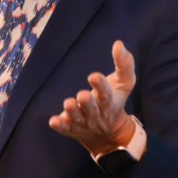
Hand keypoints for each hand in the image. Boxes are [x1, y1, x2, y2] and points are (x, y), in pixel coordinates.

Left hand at [49, 40, 136, 155]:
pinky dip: (60, 125)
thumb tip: (118, 44)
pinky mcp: (71, 128)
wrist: (109, 134)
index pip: (106, 94)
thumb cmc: (115, 100)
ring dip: (72, 112)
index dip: (100, 85)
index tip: (94, 76)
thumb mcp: (124, 83)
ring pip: (77, 118)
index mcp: (109, 101)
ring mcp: (83, 122)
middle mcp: (96, 113)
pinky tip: (53, 121)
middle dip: (87, 102)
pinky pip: (64, 128)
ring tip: (68, 103)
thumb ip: (124, 64)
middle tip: (83, 95)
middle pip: (91, 109)